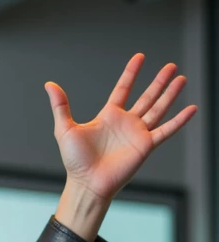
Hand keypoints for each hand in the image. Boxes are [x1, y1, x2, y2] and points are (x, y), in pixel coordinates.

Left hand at [48, 54, 195, 240]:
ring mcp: (137, 134)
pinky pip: (166, 131)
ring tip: (181, 78)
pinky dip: (179, 121)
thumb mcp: (65, 129)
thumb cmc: (75, 161)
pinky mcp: (146, 146)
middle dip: (159, 81)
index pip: (123, 89)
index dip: (131, 73)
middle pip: (147, 97)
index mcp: (109, 116)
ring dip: (170, 94)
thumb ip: (61, 106)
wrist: (86, 183)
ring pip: (158, 109)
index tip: (139, 57)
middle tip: (170, 66)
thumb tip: (49, 85)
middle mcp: (126, 123)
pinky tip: (191, 109)